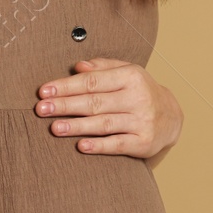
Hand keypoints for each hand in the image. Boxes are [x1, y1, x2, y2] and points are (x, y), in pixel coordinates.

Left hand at [35, 57, 182, 162]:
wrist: (171, 116)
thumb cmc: (140, 92)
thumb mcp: (126, 72)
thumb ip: (102, 67)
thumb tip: (78, 66)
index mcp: (131, 76)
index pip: (93, 81)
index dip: (67, 86)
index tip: (44, 91)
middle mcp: (138, 97)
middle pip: (95, 102)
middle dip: (65, 105)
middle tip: (41, 109)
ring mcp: (142, 121)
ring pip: (104, 123)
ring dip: (77, 126)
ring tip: (54, 128)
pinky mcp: (144, 142)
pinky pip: (118, 144)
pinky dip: (99, 146)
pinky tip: (81, 146)